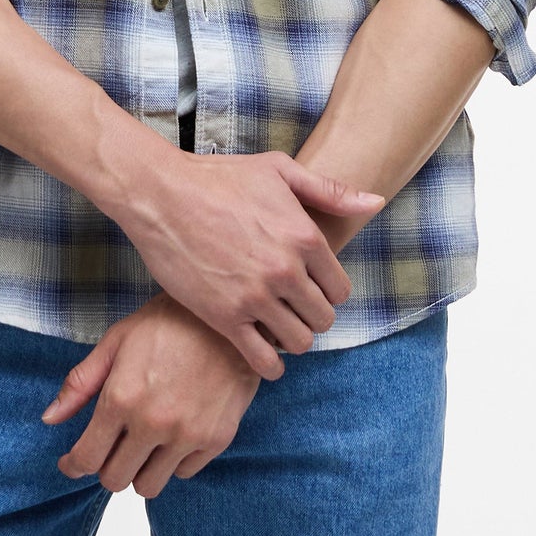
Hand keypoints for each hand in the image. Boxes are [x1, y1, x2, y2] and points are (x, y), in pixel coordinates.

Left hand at [40, 290, 264, 497]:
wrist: (230, 317)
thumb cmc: (170, 321)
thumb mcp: (118, 340)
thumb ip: (81, 382)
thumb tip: (50, 419)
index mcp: (121, 397)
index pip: (87, 458)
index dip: (74, 465)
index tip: (72, 463)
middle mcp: (152, 423)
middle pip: (115, 479)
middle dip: (108, 465)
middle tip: (113, 446)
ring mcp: (186, 435)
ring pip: (149, 486)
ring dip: (140, 470)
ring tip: (144, 443)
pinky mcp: (216, 440)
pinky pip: (184, 473)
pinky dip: (174, 461)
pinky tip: (175, 433)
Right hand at [109, 149, 381, 380]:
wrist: (161, 194)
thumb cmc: (219, 178)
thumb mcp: (278, 170)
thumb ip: (329, 190)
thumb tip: (374, 202)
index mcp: (304, 235)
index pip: (340, 288)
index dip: (327, 291)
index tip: (309, 288)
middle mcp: (286, 269)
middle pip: (323, 318)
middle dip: (311, 315)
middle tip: (292, 307)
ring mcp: (256, 296)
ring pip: (298, 342)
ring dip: (291, 338)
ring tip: (275, 325)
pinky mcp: (225, 317)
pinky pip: (264, 361)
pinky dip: (269, 365)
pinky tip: (261, 350)